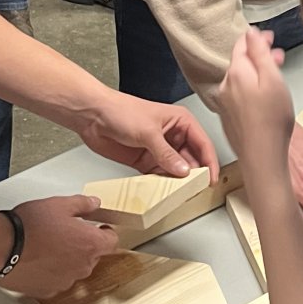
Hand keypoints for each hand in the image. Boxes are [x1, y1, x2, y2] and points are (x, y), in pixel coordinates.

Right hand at [0, 194, 116, 298]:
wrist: (1, 248)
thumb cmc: (28, 227)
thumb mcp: (59, 204)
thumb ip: (82, 204)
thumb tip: (94, 204)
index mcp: (90, 244)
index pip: (112, 241)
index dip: (104, 233)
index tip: (97, 228)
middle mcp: (82, 266)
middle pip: (92, 256)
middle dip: (83, 245)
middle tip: (64, 233)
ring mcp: (66, 281)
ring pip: (74, 269)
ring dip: (66, 259)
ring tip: (47, 246)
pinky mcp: (48, 291)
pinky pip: (56, 281)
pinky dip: (50, 272)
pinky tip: (37, 260)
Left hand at [78, 93, 220, 182]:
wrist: (92, 116)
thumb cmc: (120, 110)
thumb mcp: (148, 132)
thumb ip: (166, 154)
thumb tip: (183, 171)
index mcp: (180, 121)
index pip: (202, 143)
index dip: (209, 162)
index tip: (210, 179)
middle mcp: (173, 136)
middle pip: (192, 159)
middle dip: (194, 175)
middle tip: (195, 190)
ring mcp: (159, 150)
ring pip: (176, 170)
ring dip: (178, 181)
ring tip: (180, 193)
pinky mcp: (146, 161)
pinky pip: (160, 176)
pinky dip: (162, 184)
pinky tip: (163, 191)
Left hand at [217, 28, 297, 179]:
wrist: (261, 157)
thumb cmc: (272, 119)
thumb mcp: (272, 79)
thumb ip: (260, 53)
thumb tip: (251, 32)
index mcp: (236, 73)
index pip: (242, 45)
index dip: (257, 38)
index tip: (271, 37)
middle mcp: (226, 86)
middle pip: (242, 62)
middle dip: (259, 56)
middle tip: (278, 56)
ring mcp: (226, 103)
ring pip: (241, 79)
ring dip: (257, 73)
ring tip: (274, 76)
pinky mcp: (230, 118)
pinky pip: (239, 95)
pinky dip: (252, 89)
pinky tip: (264, 98)